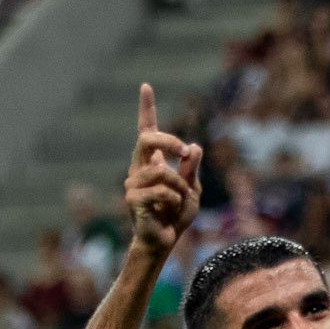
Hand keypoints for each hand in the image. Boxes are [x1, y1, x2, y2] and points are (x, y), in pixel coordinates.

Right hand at [124, 83, 201, 256]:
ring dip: (178, 185)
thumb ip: (191, 170)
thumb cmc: (175, 216)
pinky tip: (170, 210)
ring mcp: (133, 183)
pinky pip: (160, 191)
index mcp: (151, 161)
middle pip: (147, 139)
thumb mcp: (192, 190)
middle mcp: (138, 168)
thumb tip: (196, 147)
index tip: (146, 86)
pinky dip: (173, 199)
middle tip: (185, 152)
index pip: (146, 131)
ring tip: (180, 199)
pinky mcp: (133, 200)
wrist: (163, 242)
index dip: (146, 108)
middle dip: (169, 141)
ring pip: (160, 171)